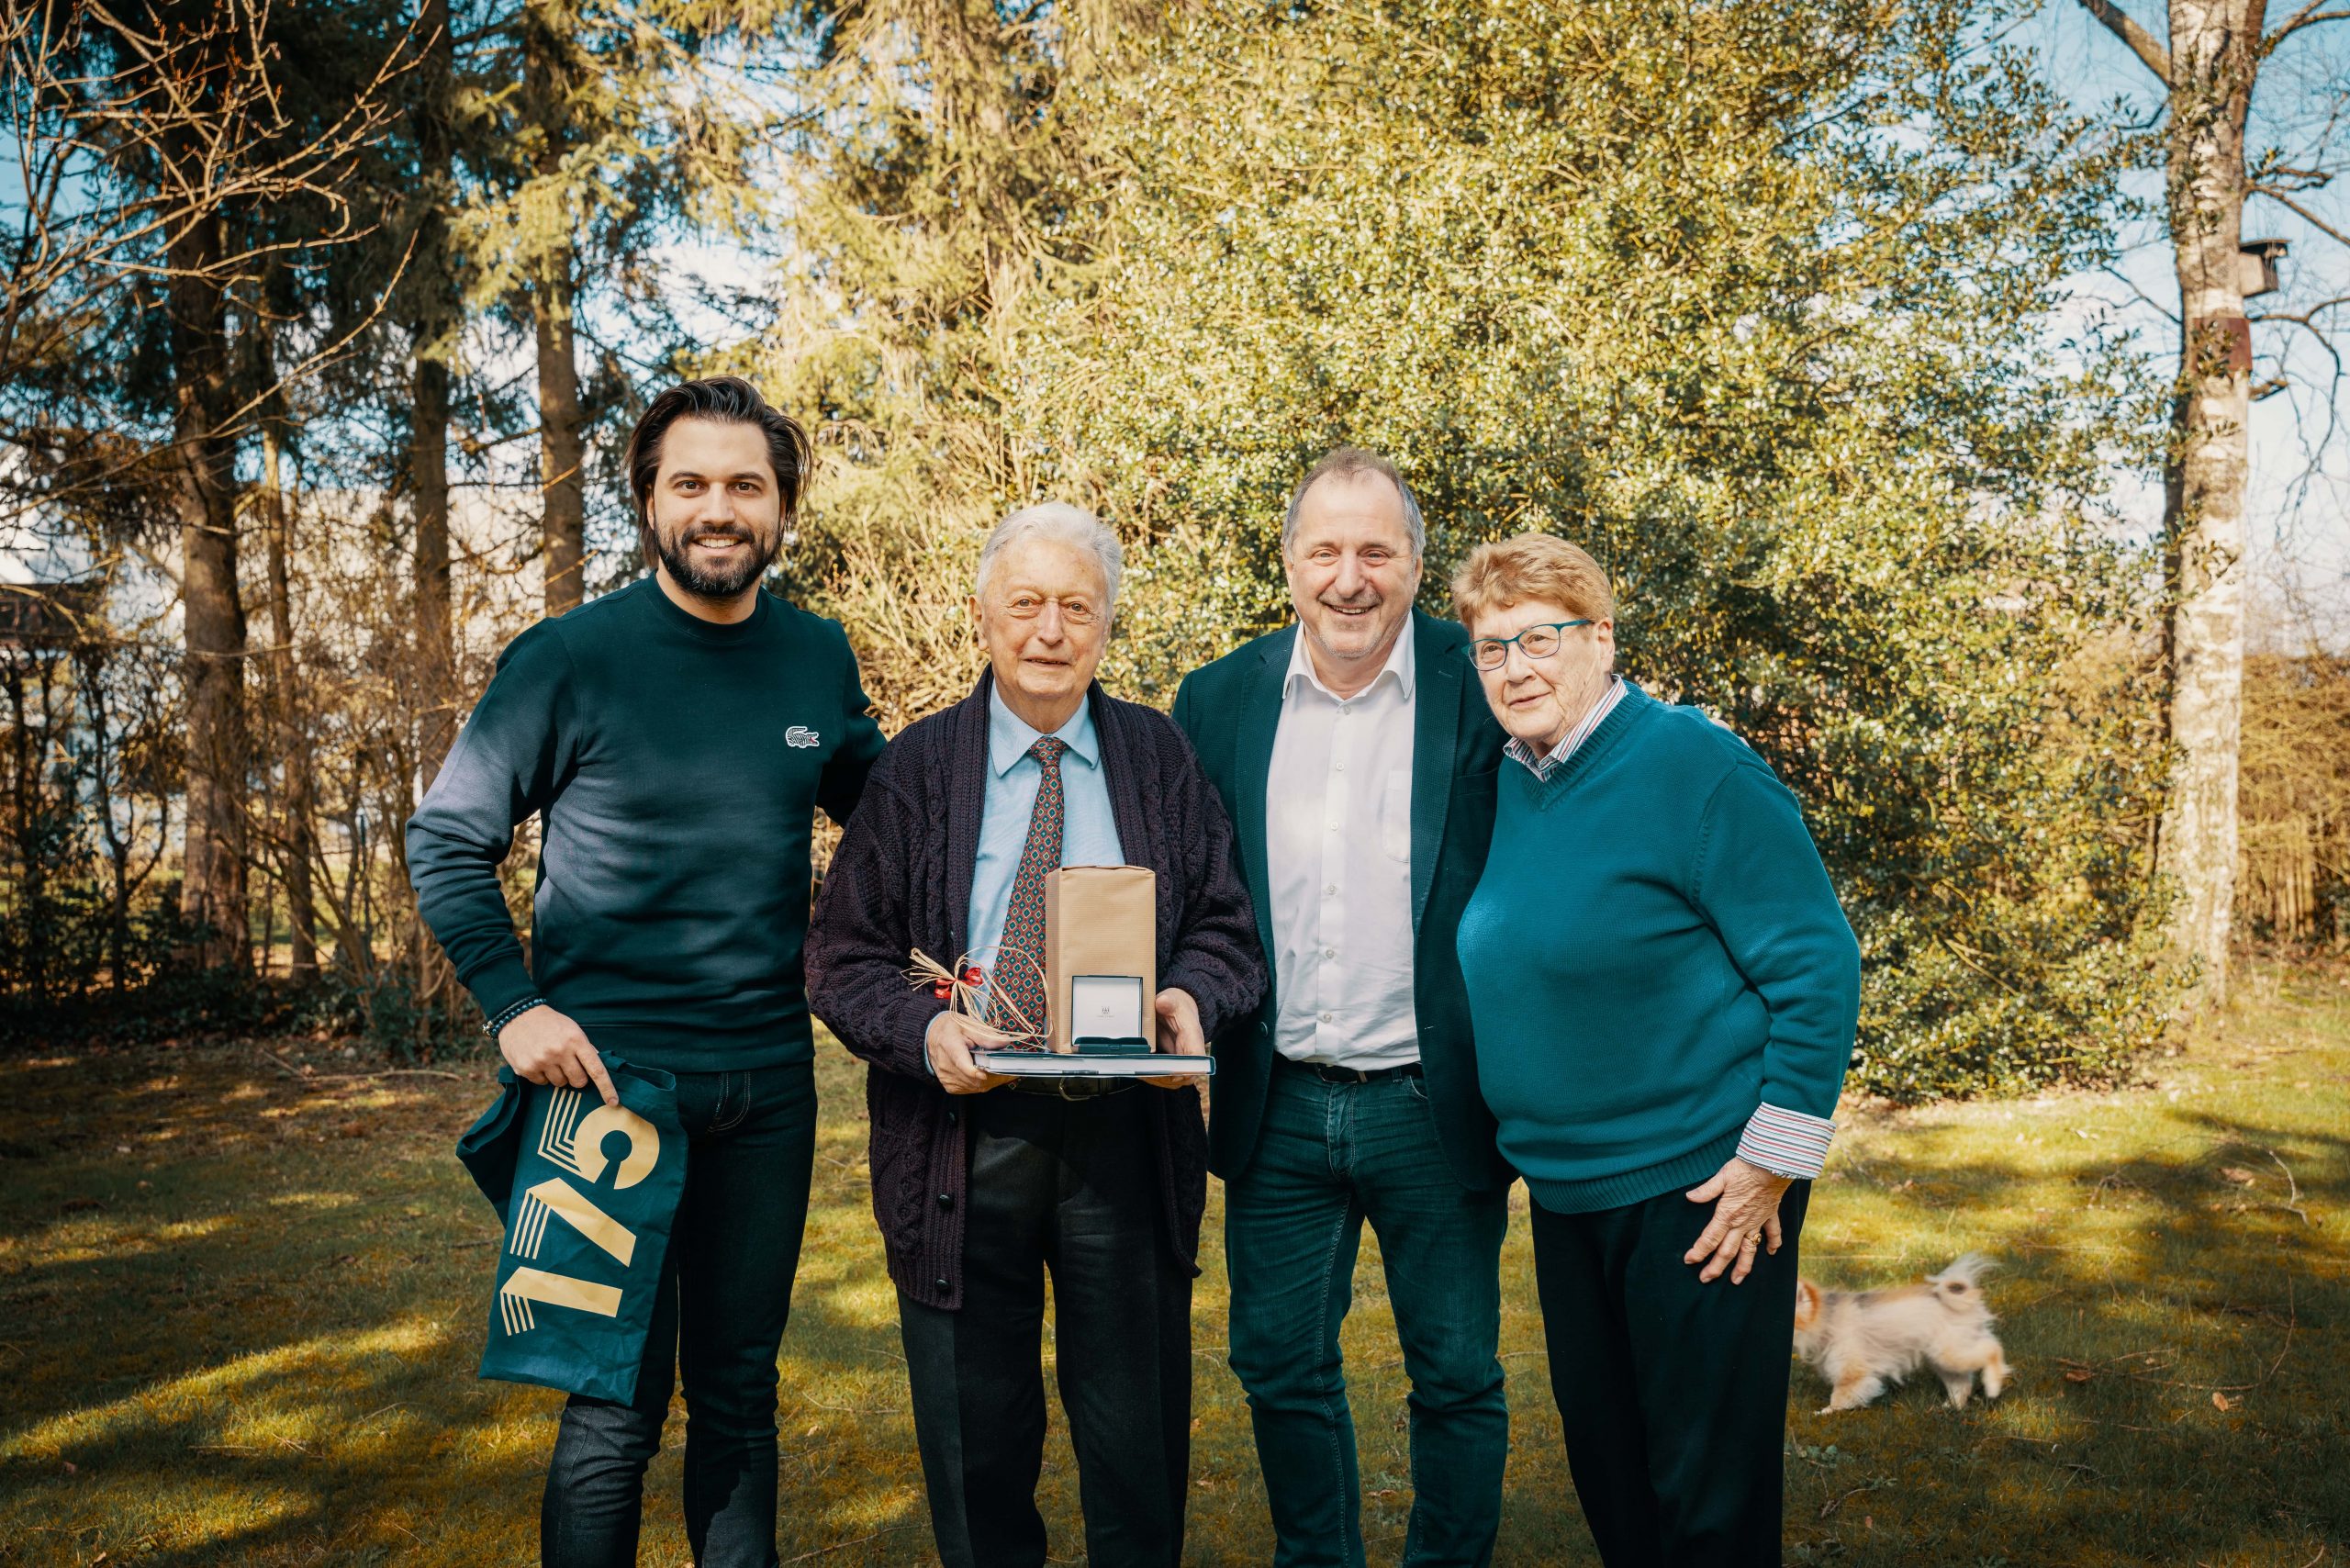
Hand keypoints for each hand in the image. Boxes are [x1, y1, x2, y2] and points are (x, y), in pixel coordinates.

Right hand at [499, 1005, 617, 1106]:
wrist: (518, 1016)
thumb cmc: (550, 1023)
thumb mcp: (573, 1029)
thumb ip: (586, 1048)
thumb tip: (600, 1066)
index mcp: (576, 1040)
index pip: (596, 1069)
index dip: (606, 1087)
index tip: (613, 1101)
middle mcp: (560, 1051)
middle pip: (579, 1081)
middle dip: (577, 1077)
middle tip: (568, 1065)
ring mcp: (542, 1061)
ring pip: (561, 1084)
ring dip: (559, 1076)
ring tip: (550, 1059)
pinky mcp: (526, 1068)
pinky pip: (542, 1083)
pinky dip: (543, 1076)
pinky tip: (538, 1061)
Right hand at [925, 1011, 1011, 1095]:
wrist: (931, 1036)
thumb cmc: (951, 1029)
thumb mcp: (968, 1025)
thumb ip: (987, 1035)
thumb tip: (1005, 1042)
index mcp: (950, 1045)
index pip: (961, 1061)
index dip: (973, 1071)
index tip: (985, 1073)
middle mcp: (945, 1064)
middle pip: (972, 1078)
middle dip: (994, 1077)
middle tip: (1011, 1071)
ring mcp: (946, 1077)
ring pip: (974, 1087)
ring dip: (991, 1082)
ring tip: (1003, 1073)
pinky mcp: (949, 1085)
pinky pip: (969, 1089)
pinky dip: (982, 1085)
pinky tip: (989, 1076)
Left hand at [1143, 987, 1205, 1090]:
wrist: (1177, 1008)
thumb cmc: (1177, 1005)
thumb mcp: (1173, 999)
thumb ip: (1168, 1001)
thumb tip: (1162, 1002)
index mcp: (1193, 1036)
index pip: (1197, 1058)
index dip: (1186, 1069)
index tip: (1171, 1072)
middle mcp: (1190, 1052)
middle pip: (1184, 1076)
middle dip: (1165, 1077)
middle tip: (1145, 1071)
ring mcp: (1180, 1060)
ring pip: (1174, 1080)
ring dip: (1157, 1079)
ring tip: (1139, 1071)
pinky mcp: (1171, 1063)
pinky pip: (1165, 1077)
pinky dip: (1152, 1076)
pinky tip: (1139, 1070)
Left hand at [1683, 1156, 1791, 1284]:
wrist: (1773, 1165)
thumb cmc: (1746, 1168)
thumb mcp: (1722, 1177)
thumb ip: (1706, 1190)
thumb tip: (1689, 1197)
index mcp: (1727, 1215)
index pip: (1710, 1239)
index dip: (1699, 1251)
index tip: (1689, 1260)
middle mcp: (1742, 1223)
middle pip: (1727, 1251)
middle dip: (1716, 1267)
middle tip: (1705, 1279)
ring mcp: (1758, 1221)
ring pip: (1750, 1250)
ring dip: (1743, 1267)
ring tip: (1736, 1281)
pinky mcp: (1770, 1215)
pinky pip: (1773, 1233)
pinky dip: (1773, 1243)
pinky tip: (1772, 1253)